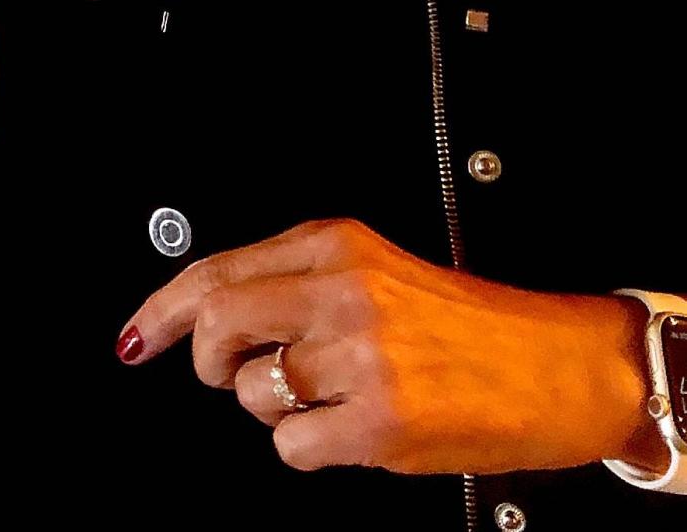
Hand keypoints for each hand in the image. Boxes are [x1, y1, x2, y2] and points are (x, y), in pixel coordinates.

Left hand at [117, 218, 659, 476]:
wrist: (555, 366)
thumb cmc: (466, 324)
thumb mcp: (375, 271)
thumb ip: (296, 279)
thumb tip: (203, 310)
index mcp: (335, 242)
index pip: (216, 267)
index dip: (161, 308)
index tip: (134, 336)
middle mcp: (343, 288)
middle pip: (216, 320)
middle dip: (203, 359)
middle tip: (222, 374)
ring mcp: (360, 354)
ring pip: (250, 391)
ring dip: (272, 406)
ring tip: (328, 396)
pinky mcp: (379, 419)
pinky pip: (290, 445)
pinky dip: (306, 447)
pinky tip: (350, 428)